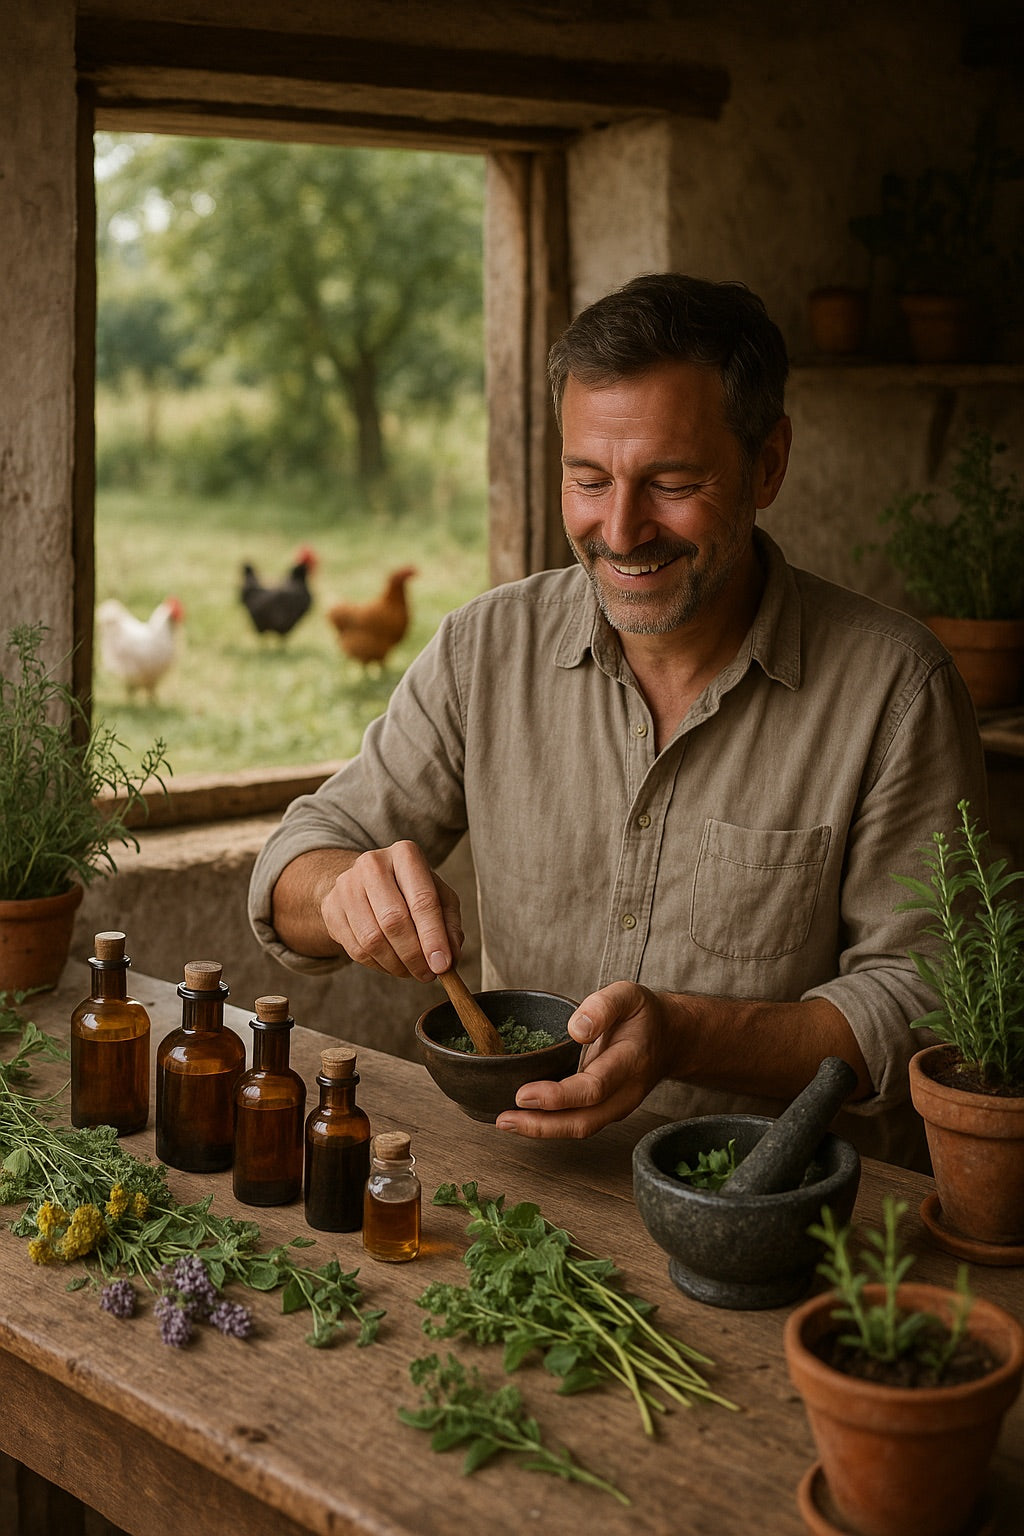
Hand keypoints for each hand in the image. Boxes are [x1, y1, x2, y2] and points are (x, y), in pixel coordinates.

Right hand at [320, 840, 463, 980]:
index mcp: (405, 854)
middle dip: (414, 955)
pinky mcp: (331, 907)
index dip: (433, 937)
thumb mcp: (439, 898)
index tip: (443, 965)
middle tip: (428, 974)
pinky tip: (392, 965)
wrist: (367, 882)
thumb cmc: (411, 890)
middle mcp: (372, 864)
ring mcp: (346, 885)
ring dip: (396, 965)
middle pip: (393, 920)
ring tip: (412, 971)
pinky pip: (356, 949)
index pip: (422, 900)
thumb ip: (450, 925)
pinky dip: (378, 965)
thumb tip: (450, 956)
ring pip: (372, 939)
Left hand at [495, 981, 675, 1138]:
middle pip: (584, 1121)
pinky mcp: (608, 1110)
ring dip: (542, 1130)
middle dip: (543, 1125)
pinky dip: (550, 1124)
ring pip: (581, 1128)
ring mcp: (618, 1106)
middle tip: (504, 1119)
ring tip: (505, 1122)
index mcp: (630, 1061)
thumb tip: (576, 1029)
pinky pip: (579, 1123)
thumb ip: (603, 1006)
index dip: (557, 1097)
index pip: (593, 1088)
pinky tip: (524, 1118)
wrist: (670, 1039)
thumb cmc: (644, 1016)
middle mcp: (626, 1092)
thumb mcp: (628, 995)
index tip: (522, 1094)